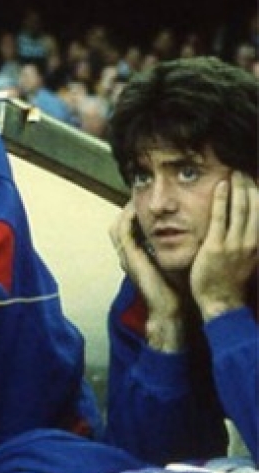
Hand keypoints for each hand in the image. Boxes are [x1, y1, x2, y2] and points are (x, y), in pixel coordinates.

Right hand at [109, 202, 182, 351]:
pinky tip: (137, 210)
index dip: (132, 217)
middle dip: (126, 212)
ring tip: (137, 201)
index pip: (127, 232)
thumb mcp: (169, 268)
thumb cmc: (172, 292)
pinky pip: (123, 232)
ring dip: (125, 212)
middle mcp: (127, 257)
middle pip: (117, 227)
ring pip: (117, 227)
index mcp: (135, 259)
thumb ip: (168, 255)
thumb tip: (181, 242)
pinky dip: (128, 219)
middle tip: (138, 199)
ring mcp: (126, 257)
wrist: (167, 309)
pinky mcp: (130, 257)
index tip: (145, 206)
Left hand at [190, 172, 258, 320]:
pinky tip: (220, 186)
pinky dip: (222, 200)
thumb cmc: (230, 280)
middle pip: (256, 206)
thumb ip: (251, 241)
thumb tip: (251, 225)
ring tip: (235, 172)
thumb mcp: (249, 258)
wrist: (221, 302)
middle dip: (251, 185)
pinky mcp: (217, 247)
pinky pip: (220, 218)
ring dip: (239, 188)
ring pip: (241, 209)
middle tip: (244, 170)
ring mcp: (235, 244)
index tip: (256, 178)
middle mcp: (252, 241)